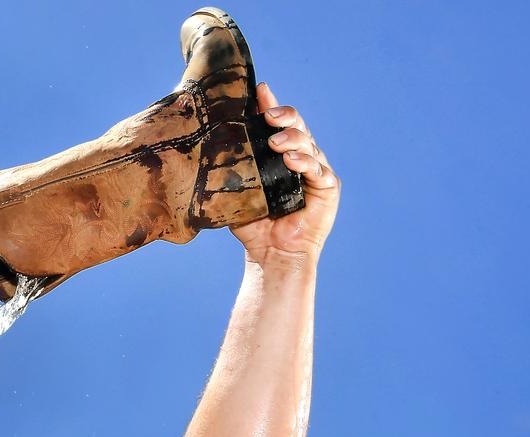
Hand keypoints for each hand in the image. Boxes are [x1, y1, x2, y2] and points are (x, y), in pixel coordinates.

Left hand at [231, 82, 340, 264]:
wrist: (269, 254)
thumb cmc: (252, 223)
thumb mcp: (235, 190)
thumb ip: (227, 168)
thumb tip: (202, 143)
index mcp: (278, 154)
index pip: (276, 124)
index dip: (270, 105)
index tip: (260, 90)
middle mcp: (299, 157)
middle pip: (296, 127)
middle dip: (284, 116)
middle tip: (269, 115)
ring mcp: (316, 171)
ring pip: (308, 144)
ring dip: (293, 138)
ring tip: (276, 141)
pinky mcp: (327, 188)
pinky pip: (318, 170)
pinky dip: (306, 163)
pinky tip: (292, 160)